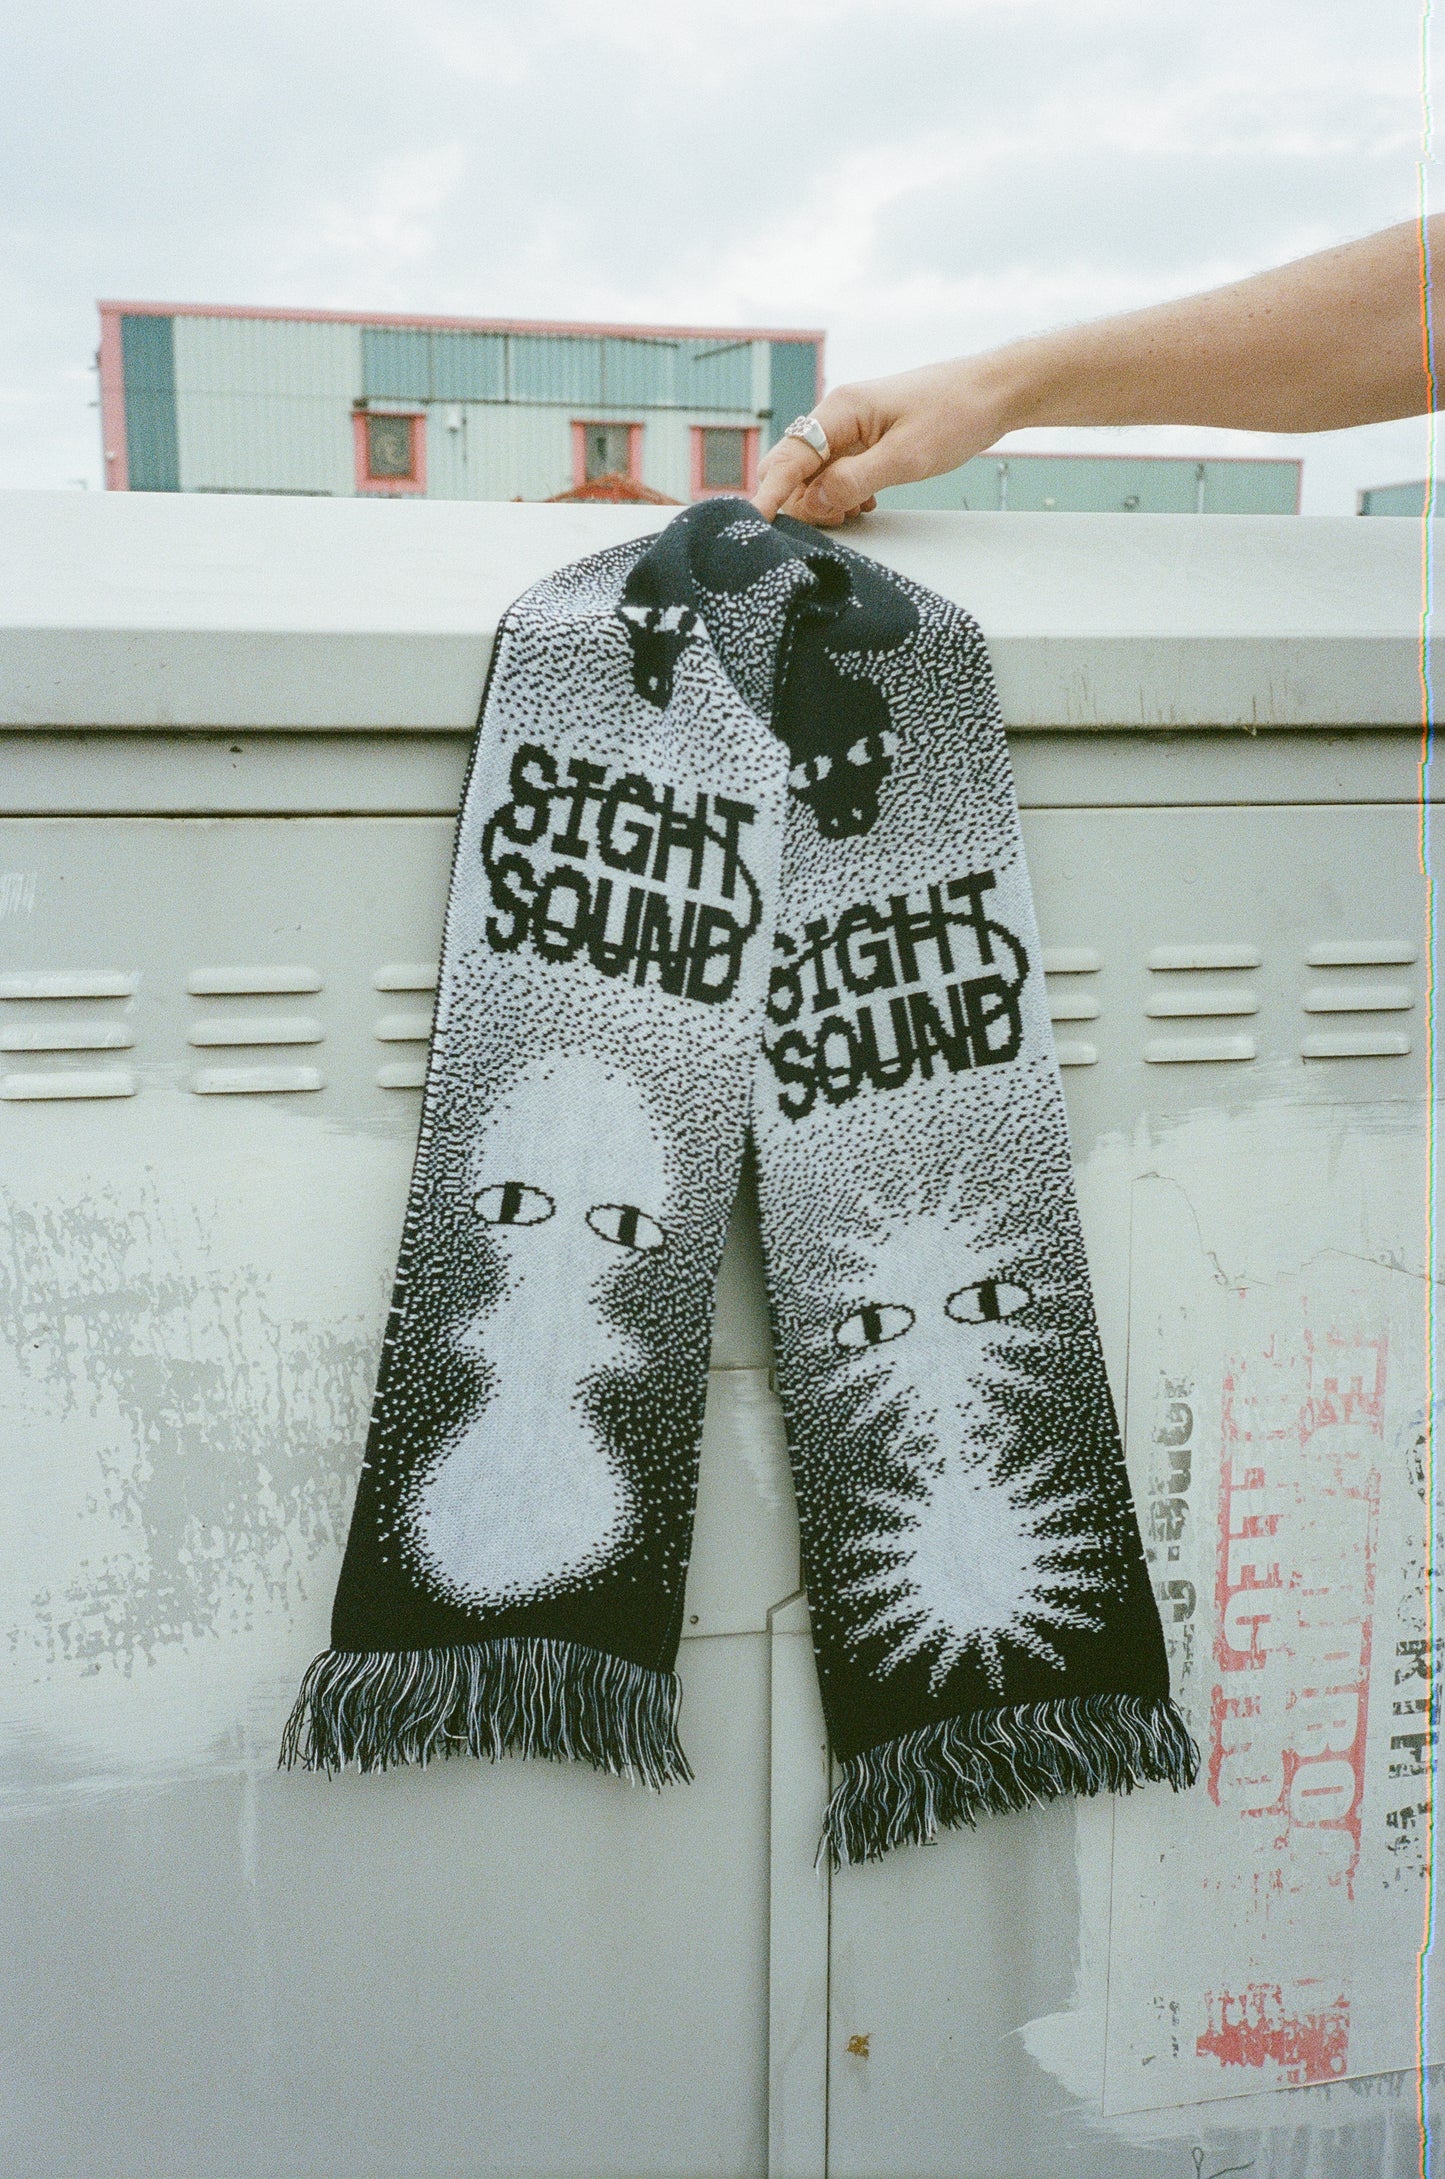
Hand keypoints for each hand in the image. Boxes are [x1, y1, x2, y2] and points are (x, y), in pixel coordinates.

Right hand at [752, 357, 1011, 525]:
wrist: (994, 391)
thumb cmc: (955, 415)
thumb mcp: (905, 458)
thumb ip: (853, 481)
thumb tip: (812, 503)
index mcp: (840, 411)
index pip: (789, 458)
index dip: (769, 494)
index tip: (755, 525)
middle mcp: (838, 415)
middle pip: (794, 465)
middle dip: (799, 501)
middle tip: (828, 524)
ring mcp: (852, 426)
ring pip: (816, 472)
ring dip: (824, 500)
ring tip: (854, 513)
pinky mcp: (867, 437)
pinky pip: (838, 470)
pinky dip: (842, 493)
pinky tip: (864, 505)